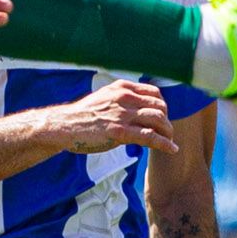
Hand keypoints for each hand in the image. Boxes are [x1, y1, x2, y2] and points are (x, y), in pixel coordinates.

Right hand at [43, 79, 177, 154]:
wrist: (65, 125)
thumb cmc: (83, 114)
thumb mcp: (104, 97)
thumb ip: (121, 98)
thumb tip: (137, 105)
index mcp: (122, 88)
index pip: (154, 93)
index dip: (163, 106)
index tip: (162, 117)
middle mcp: (125, 98)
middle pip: (160, 106)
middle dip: (167, 120)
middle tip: (166, 131)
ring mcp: (123, 115)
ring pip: (158, 120)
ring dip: (168, 132)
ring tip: (169, 140)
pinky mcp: (120, 132)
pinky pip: (150, 137)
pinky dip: (164, 143)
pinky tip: (171, 149)